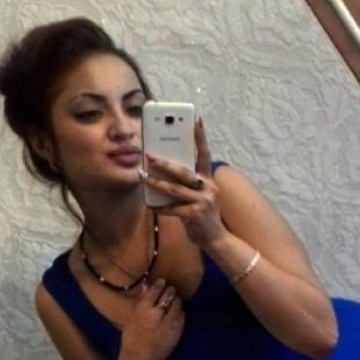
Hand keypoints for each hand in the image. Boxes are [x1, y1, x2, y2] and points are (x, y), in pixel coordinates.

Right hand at [119, 279, 184, 359]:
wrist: (140, 359)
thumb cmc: (132, 338)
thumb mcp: (132, 317)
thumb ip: (141, 300)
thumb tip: (146, 284)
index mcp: (143, 309)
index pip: (156, 289)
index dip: (160, 284)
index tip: (162, 282)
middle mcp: (157, 313)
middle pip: (169, 294)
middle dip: (170, 291)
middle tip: (170, 290)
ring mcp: (169, 322)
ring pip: (178, 304)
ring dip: (177, 301)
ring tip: (175, 301)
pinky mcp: (177, 330)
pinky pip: (182, 315)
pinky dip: (181, 312)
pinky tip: (177, 313)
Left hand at [143, 119, 227, 246]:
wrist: (216, 239)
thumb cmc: (204, 215)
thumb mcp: (202, 196)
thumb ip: (189, 185)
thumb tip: (165, 174)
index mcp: (209, 181)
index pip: (205, 155)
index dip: (201, 138)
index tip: (196, 120)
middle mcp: (208, 188)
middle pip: (184, 172)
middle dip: (165, 163)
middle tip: (149, 155)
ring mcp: (202, 202)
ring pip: (175, 189)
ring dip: (156, 183)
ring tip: (143, 177)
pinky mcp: (195, 215)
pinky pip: (172, 209)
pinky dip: (160, 207)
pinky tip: (150, 205)